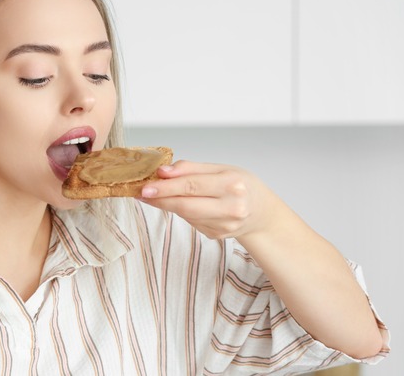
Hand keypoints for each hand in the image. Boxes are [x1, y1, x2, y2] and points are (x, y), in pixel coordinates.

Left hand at [138, 160, 283, 239]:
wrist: (262, 212)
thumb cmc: (241, 185)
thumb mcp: (221, 168)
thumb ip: (191, 169)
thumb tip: (163, 171)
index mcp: (232, 184)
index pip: (191, 186)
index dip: (166, 187)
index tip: (146, 186)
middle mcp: (231, 207)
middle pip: (185, 205)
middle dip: (160, 199)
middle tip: (142, 192)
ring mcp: (224, 225)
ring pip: (185, 215)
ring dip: (166, 205)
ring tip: (154, 195)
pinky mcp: (216, 236)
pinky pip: (191, 222)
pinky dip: (181, 211)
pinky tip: (181, 204)